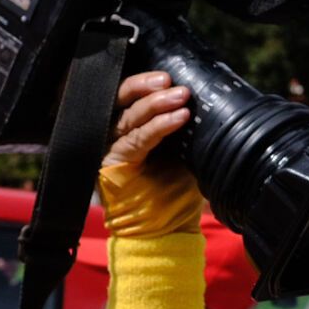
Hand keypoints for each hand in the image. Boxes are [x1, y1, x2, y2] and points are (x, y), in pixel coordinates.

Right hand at [99, 72, 201, 239]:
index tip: (172, 76)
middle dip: (144, 86)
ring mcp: (112, 150)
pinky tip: (178, 118)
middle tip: (169, 81)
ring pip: (128, 117)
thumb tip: (195, 100)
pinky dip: (158, 127)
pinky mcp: (115, 166)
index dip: (147, 83)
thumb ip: (180, 127)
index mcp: (131, 129)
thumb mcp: (182, 152)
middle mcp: (116, 136)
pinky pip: (136, 140)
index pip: (131, 97)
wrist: (167, 232)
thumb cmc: (174, 194)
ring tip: (181, 96)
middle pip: (121, 99)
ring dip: (156, 104)